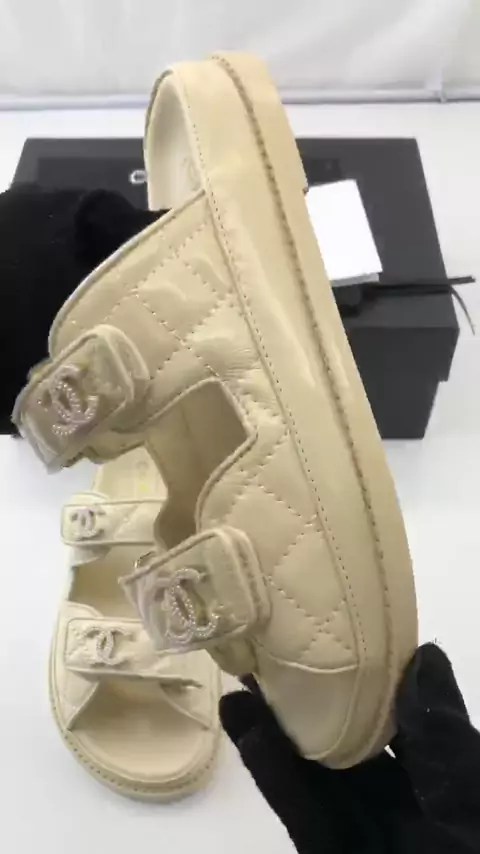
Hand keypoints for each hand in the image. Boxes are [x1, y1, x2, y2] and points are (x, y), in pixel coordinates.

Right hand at [220, 644, 479, 852]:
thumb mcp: (472, 805)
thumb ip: (447, 740)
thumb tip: (425, 653)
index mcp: (457, 789)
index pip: (420, 719)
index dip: (386, 674)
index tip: (351, 628)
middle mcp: (413, 809)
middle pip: (362, 739)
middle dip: (322, 694)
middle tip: (283, 643)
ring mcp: (368, 838)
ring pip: (320, 769)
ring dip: (281, 722)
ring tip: (247, 666)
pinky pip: (302, 809)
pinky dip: (273, 766)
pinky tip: (245, 721)